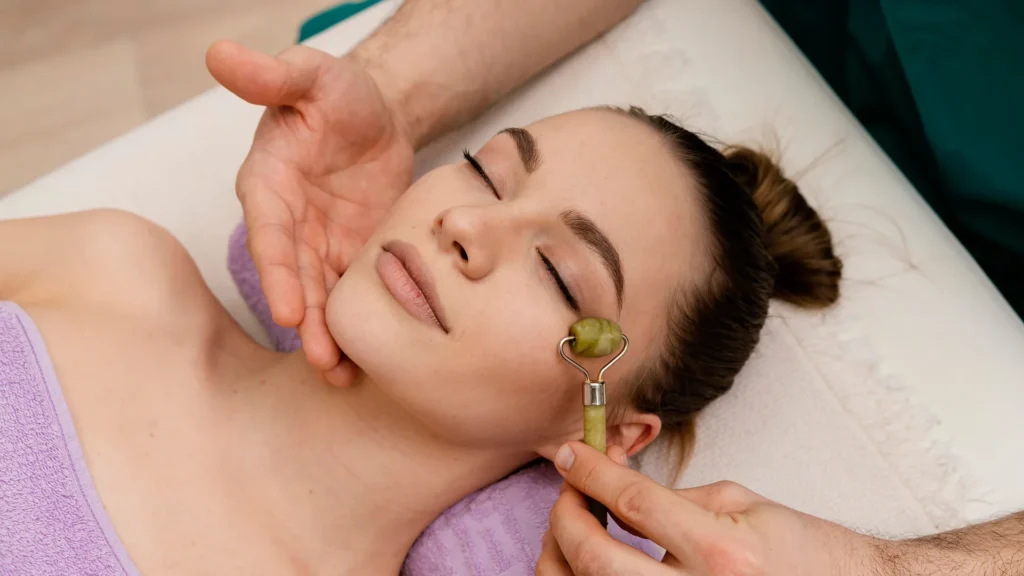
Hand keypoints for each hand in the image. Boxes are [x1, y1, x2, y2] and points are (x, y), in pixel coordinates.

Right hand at [207, 40, 413, 385]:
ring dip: (328, 335)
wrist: (376, 114)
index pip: (270, 233)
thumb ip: (273, 75)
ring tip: (340, 375)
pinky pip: (351, 293)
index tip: (288, 309)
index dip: (278, 272)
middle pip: (294, 278)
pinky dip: (356, 324)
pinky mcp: (353, 254)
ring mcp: (321, 243)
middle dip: (305, 320)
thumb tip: (221, 53)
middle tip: (321, 360)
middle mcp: (290, 223)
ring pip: (321, 296)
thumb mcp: (312, 75)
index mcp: (270, 184)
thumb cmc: (337, 94)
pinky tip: (367, 359)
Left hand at [538, 442, 883, 575]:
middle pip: (596, 559)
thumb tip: (614, 491)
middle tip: (568, 495)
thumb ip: (674, 500)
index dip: (590, 473)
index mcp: (721, 549)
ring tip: (574, 531)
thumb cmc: (801, 549)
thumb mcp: (742, 505)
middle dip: (566, 519)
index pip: (633, 502)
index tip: (569, 455)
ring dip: (566, 559)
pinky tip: (597, 563)